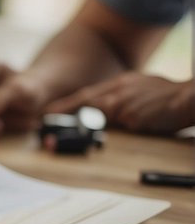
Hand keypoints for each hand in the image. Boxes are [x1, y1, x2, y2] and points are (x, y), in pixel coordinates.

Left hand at [46, 74, 194, 134]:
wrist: (189, 97)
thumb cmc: (169, 95)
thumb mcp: (141, 88)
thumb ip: (122, 96)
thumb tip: (107, 109)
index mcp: (121, 83)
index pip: (87, 94)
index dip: (66, 104)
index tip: (47, 112)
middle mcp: (119, 91)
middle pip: (84, 102)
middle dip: (63, 113)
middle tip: (43, 123)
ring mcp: (124, 104)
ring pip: (96, 116)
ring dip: (79, 128)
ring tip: (57, 139)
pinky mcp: (133, 118)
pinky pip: (118, 128)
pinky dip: (111, 134)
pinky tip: (103, 140)